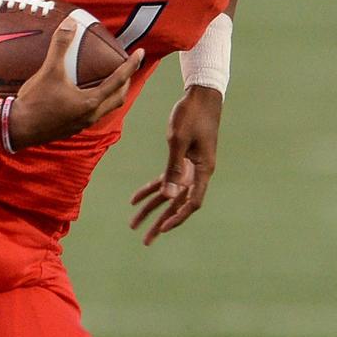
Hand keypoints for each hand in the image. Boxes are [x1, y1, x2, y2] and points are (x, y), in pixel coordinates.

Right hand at [9, 22, 144, 148]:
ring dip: (112, 94)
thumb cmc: (35, 101)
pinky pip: (92, 114)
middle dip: (126, 82)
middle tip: (125, 68)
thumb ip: (60, 46)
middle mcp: (91, 115)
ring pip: (106, 108)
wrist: (18, 128)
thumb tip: (69, 23)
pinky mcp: (71, 128)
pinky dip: (97, 102)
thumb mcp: (49, 71)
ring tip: (109, 80)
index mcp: (91, 101)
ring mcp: (81, 124)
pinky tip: (85, 95)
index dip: (131, 65)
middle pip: (118, 98)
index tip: (140, 53)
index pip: (119, 80)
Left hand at [130, 85, 222, 245]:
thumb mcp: (178, 141)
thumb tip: (168, 196)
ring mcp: (191, 167)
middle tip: (145, 241)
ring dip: (152, 209)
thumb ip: (173, 168)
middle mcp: (198, 172)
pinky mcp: (183, 158)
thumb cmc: (191, 114)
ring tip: (134, 224)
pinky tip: (135, 200)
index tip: (162, 229)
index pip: (191, 202)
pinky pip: (166, 179)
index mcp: (202, 170)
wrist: (201, 95)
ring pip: (169, 194)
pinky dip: (150, 189)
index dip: (177, 218)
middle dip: (160, 223)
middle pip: (178, 204)